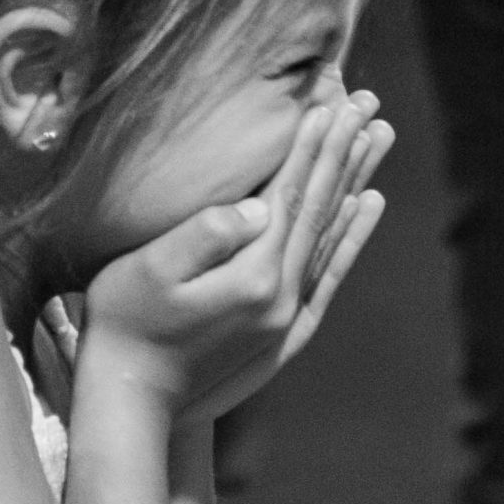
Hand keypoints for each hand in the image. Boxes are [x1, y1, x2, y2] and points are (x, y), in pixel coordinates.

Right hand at [82, 90, 393, 422]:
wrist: (135, 405)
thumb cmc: (124, 329)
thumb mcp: (148, 275)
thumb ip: (203, 237)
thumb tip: (255, 206)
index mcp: (252, 274)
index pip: (291, 192)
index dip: (311, 142)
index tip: (332, 97)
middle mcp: (283, 294)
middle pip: (321, 205)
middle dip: (343, 148)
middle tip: (367, 100)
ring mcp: (288, 314)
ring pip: (333, 232)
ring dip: (356, 180)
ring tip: (378, 136)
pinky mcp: (286, 332)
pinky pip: (330, 273)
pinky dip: (349, 236)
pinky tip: (364, 206)